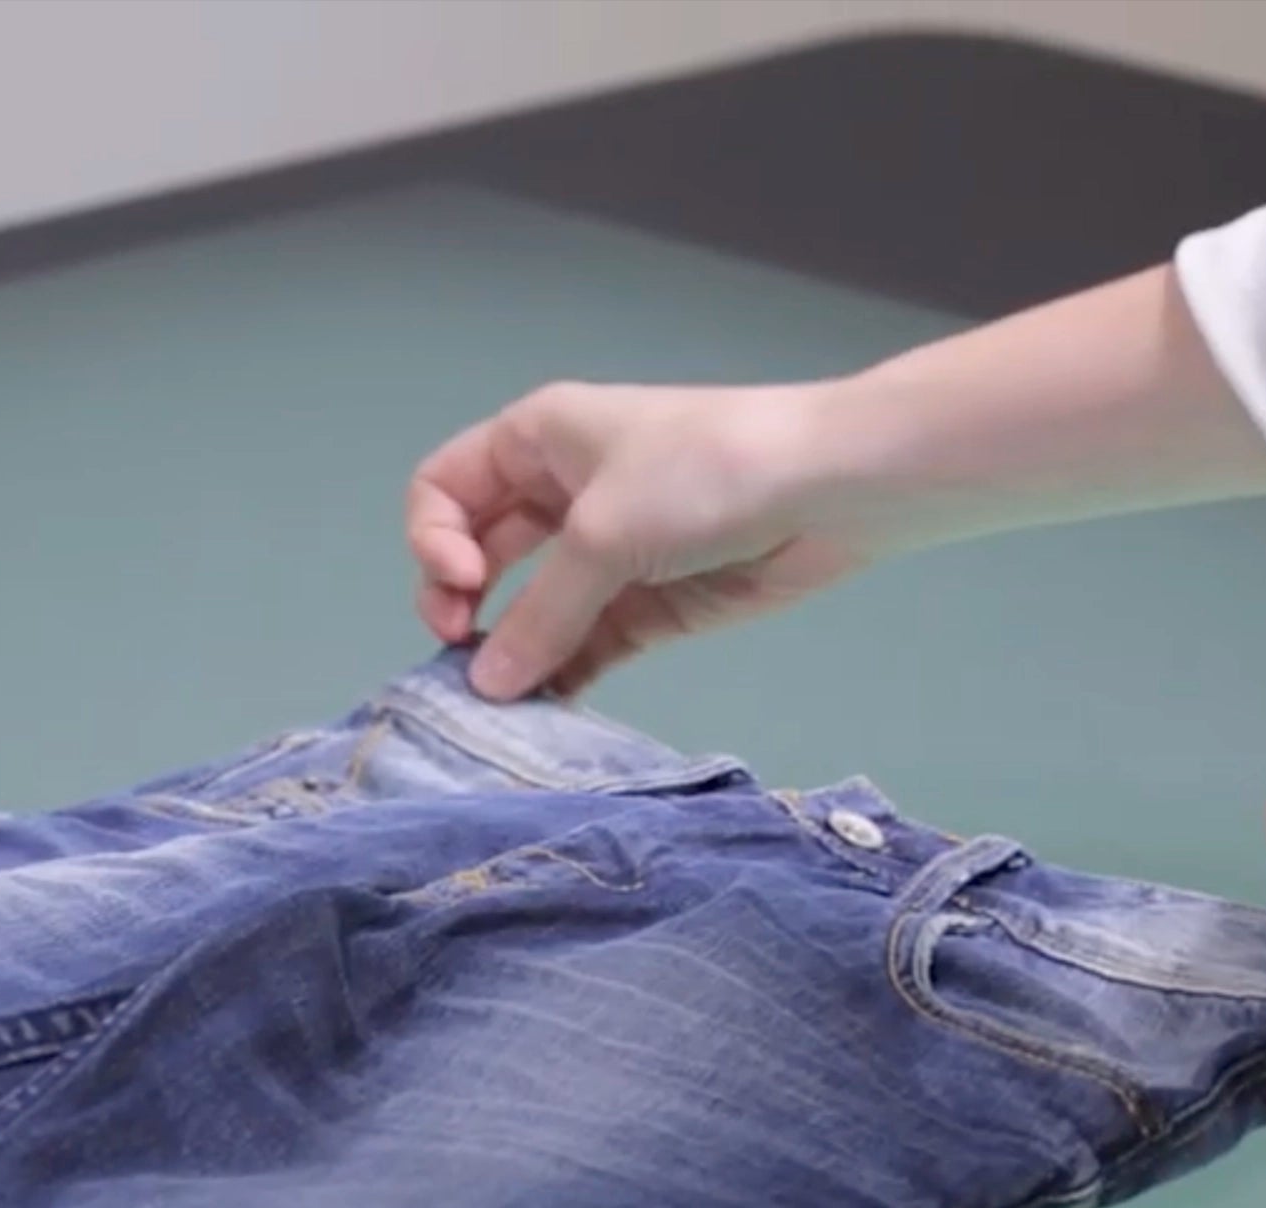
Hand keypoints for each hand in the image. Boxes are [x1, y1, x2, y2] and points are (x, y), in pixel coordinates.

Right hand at [402, 382, 881, 699]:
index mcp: (538, 440)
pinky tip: (550, 710)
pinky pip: (584, 646)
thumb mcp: (605, 534)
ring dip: (513, 652)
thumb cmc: (706, 473)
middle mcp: (562, 493)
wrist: (832, 488)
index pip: (444, 489)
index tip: (466, 585)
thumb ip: (540, 614)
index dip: (433, 540)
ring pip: (531, 610)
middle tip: (463, 652)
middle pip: (476, 554)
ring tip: (503, 700)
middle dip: (460, 604)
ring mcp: (606, 554)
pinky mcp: (648, 606)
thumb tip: (486, 685)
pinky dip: (562, 676)